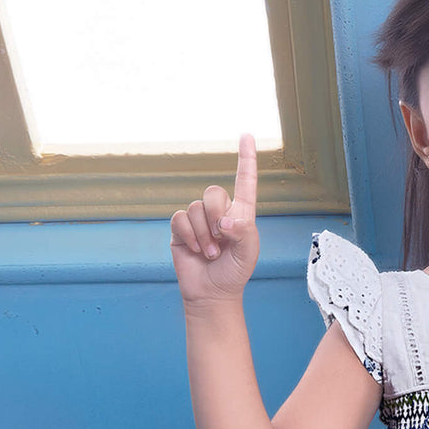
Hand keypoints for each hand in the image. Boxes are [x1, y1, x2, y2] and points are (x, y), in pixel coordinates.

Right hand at [170, 133, 260, 306]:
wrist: (212, 293)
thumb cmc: (234, 272)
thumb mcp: (248, 253)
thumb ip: (244, 232)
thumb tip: (226, 221)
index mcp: (241, 213)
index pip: (245, 181)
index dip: (246, 158)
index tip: (247, 135)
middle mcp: (219, 212)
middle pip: (213, 193)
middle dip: (216, 217)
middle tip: (221, 241)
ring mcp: (199, 220)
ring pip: (195, 209)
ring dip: (204, 235)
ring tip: (211, 254)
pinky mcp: (181, 229)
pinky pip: (180, 219)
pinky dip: (190, 236)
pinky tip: (197, 251)